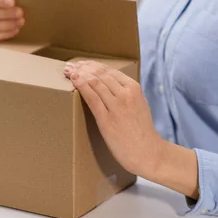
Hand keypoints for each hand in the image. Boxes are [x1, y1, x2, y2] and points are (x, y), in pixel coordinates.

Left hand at [63, 60, 199, 198]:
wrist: (148, 153)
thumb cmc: (142, 132)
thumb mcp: (140, 105)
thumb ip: (127, 94)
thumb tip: (110, 86)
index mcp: (135, 89)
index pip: (110, 71)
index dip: (93, 65)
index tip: (82, 63)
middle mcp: (126, 94)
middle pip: (100, 74)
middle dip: (83, 67)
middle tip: (71, 65)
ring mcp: (117, 106)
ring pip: (95, 83)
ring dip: (79, 74)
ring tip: (68, 71)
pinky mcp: (107, 120)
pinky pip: (92, 98)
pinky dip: (81, 86)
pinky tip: (73, 80)